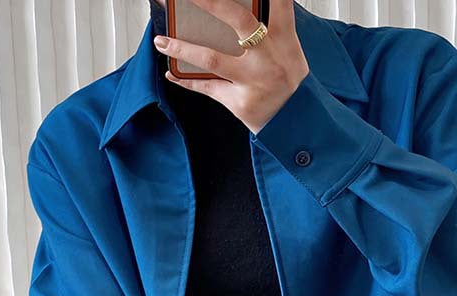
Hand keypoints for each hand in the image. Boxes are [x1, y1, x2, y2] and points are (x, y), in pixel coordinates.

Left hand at [153, 0, 309, 134]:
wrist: (295, 122)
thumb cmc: (285, 79)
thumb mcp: (287, 49)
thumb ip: (268, 26)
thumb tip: (227, 11)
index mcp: (283, 38)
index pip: (276, 2)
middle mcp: (268, 57)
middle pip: (238, 20)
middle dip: (209, 3)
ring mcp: (253, 81)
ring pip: (213, 59)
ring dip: (183, 48)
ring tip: (161, 41)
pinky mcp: (240, 102)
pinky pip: (208, 87)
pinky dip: (187, 80)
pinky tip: (171, 72)